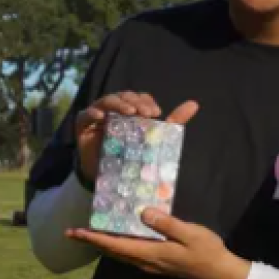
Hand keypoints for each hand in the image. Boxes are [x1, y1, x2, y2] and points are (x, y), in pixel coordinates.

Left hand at [67, 208, 250, 278]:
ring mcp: (151, 264)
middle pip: (113, 252)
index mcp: (151, 253)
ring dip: (104, 245)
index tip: (75, 233)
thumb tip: (143, 213)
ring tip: (90, 234)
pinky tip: (118, 238)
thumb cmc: (207, 251)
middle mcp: (146, 261)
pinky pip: (130, 255)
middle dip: (93, 242)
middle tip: (73, 233)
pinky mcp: (157, 264)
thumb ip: (166, 223)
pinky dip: (118, 246)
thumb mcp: (189, 233)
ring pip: (120, 255)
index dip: (94, 238)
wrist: (219, 273)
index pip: (116, 245)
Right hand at [74, 92, 199, 184]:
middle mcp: (114, 111)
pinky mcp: (83, 127)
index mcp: (130, 111)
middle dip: (135, 101)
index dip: (146, 101)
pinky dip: (93, 112)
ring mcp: (98, 117)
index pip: (138, 98)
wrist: (112, 181)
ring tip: (129, 111)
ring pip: (106, 101)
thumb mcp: (155, 140)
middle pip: (123, 97)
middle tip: (145, 113)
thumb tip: (195, 104)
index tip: (157, 113)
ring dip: (118, 103)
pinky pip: (85, 115)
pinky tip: (102, 117)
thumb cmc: (133, 157)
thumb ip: (174, 121)